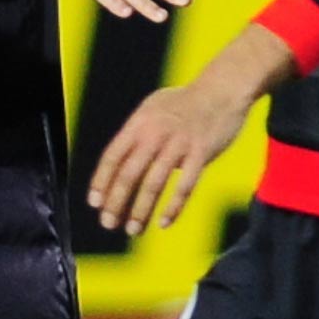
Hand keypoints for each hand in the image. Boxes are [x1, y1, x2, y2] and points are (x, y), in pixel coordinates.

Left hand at [87, 26, 292, 233]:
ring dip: (141, 210)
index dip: (101, 181)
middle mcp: (156, 133)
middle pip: (130, 174)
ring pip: (154, 183)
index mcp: (140, 123)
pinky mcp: (201, 152)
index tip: (95, 203)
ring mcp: (179, 143)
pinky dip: (174, 206)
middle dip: (116, 203)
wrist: (223, 88)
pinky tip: (164, 222)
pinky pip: (186, 185)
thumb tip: (118, 162)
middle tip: (109, 223)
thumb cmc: (186, 100)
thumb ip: (136, 133)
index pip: (113, 156)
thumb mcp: (153, 107)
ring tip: (133, 230)